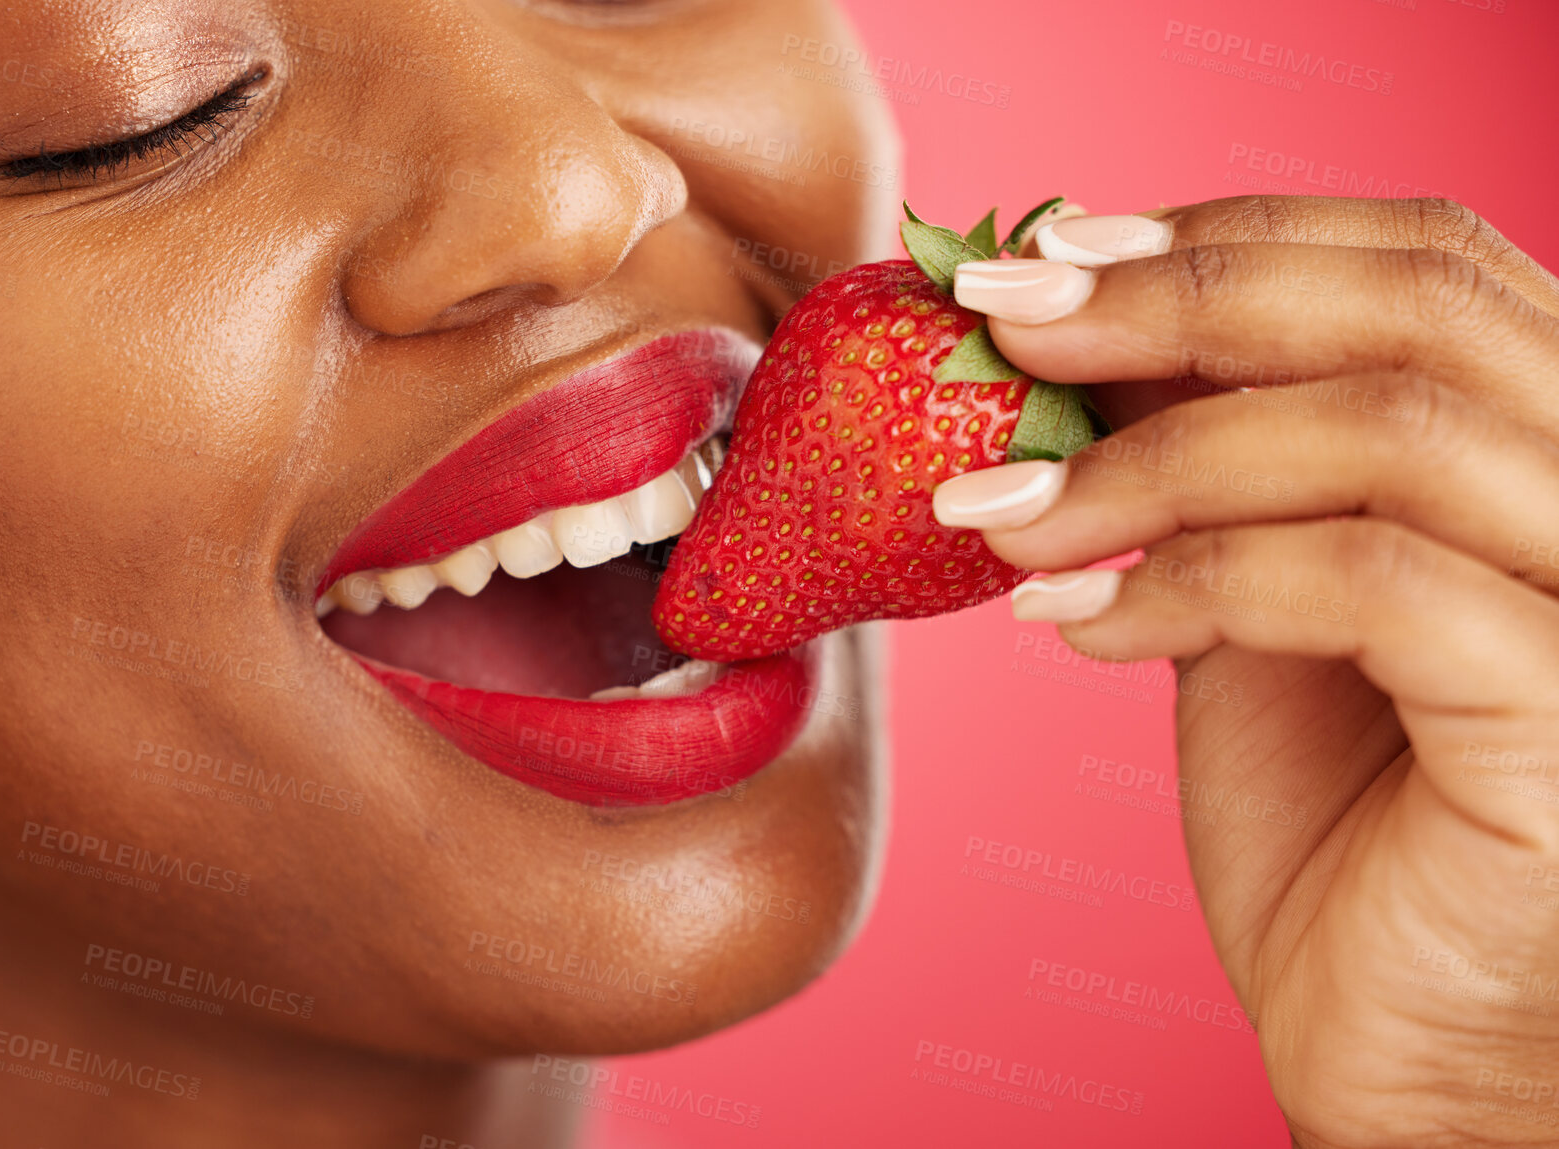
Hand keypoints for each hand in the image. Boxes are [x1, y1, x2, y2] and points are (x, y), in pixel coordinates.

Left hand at [934, 196, 1558, 1147]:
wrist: (1388, 1035)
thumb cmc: (1332, 820)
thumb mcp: (1253, 596)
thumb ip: (1209, 458)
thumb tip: (1075, 315)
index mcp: (1547, 444)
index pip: (1419, 262)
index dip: (1225, 238)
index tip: (1045, 260)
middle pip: (1418, 310)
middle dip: (1178, 301)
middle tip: (1003, 329)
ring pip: (1387, 434)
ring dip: (1149, 461)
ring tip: (996, 515)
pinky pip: (1369, 585)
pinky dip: (1190, 583)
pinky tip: (1069, 625)